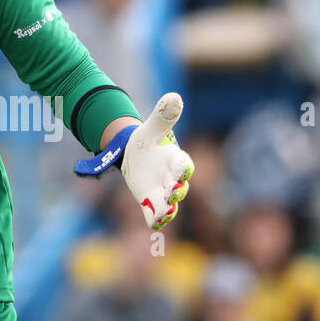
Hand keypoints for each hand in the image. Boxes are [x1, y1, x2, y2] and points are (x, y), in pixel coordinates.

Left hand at [121, 93, 194, 229]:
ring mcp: (161, 192)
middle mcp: (172, 179)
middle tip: (171, 193)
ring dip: (168, 209)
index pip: (184, 165)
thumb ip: (163, 115)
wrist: (135, 155)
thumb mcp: (151, 128)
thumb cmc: (148, 140)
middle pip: (180, 188)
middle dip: (177, 191)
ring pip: (170, 205)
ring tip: (163, 213)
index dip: (184, 168)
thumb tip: (174, 97)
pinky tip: (152, 223)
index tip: (182, 169)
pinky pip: (155, 214)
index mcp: (175, 160)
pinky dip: (155, 220)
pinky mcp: (150, 202)